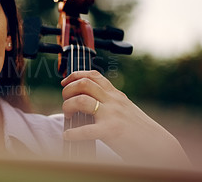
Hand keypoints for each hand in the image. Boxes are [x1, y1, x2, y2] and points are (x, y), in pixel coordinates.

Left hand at [61, 70, 190, 167]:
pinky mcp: (112, 131)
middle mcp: (113, 101)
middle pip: (84, 84)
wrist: (159, 147)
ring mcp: (112, 115)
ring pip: (81, 100)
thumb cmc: (140, 131)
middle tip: (66, 101)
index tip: (65, 82)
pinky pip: (86, 130)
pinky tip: (68, 136)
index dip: (75, 75)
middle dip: (68, 90)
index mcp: (116, 96)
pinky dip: (73, 133)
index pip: (94, 76)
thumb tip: (90, 103)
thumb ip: (110, 103)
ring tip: (68, 116)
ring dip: (68, 106)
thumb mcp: (126, 110)